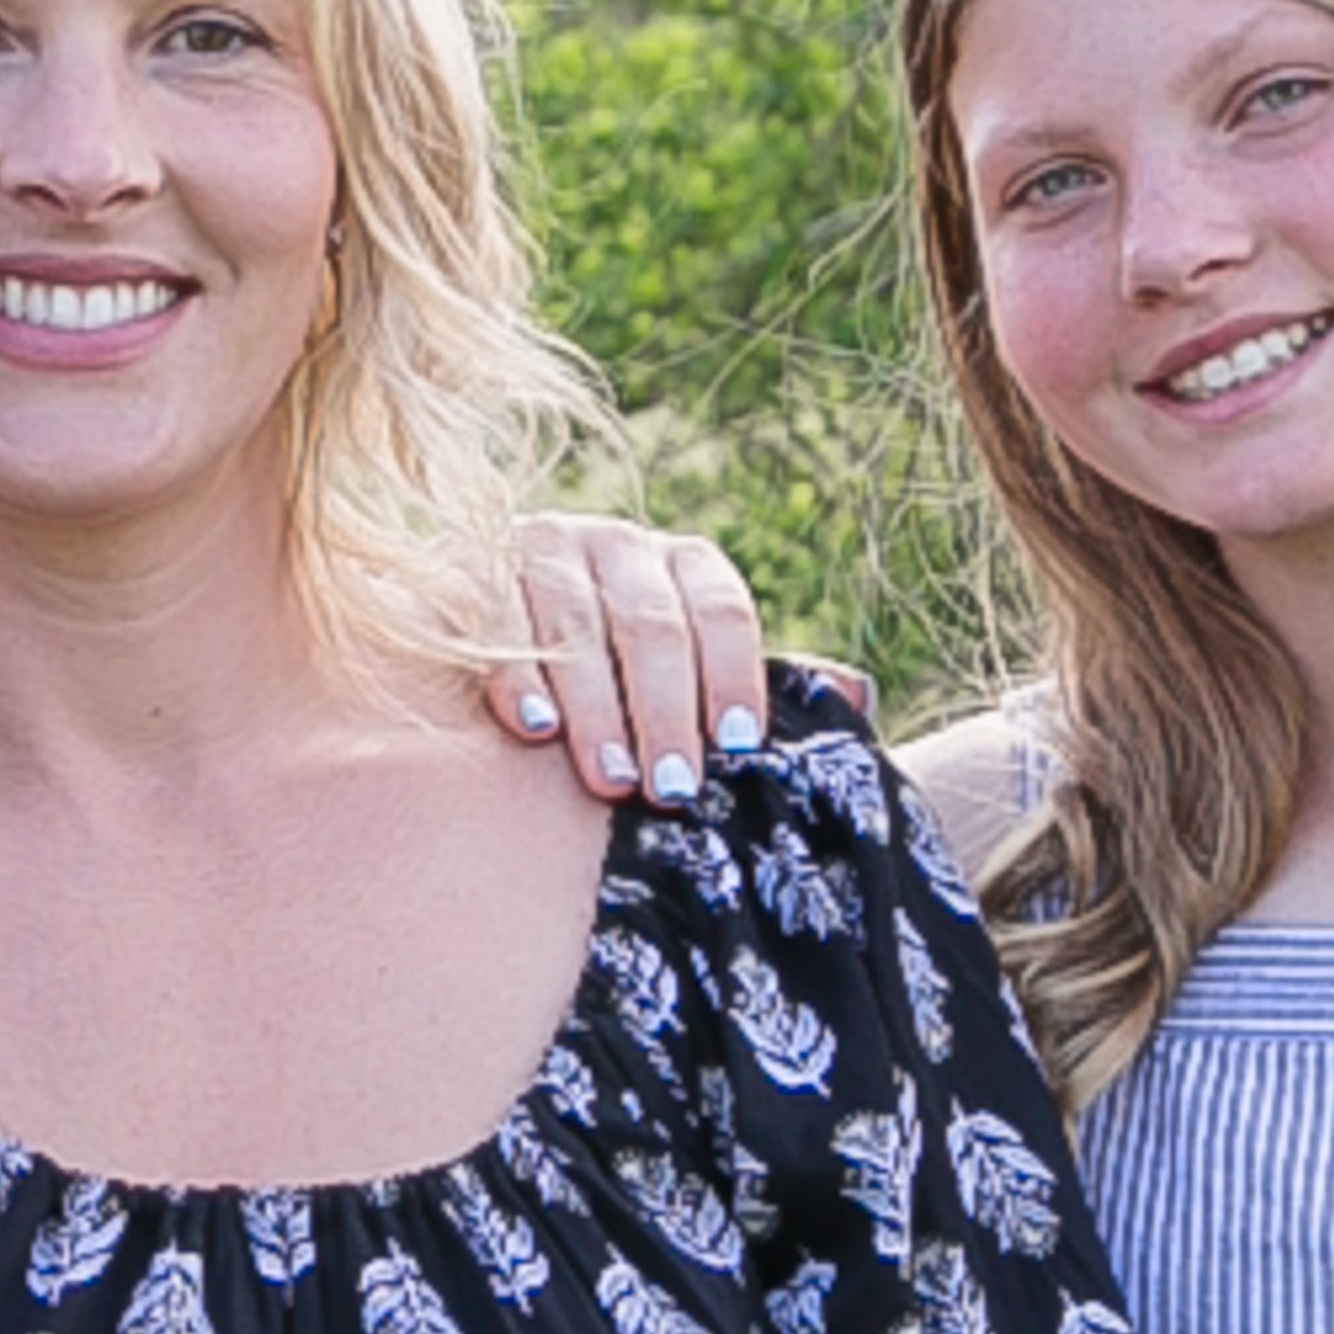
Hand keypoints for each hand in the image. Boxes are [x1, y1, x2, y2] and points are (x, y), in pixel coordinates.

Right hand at [491, 512, 769, 804]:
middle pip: (651, 625)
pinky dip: (520, 675)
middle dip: (664, 712)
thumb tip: (855, 694)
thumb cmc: (613, 668)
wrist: (498, 618)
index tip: (740, 746)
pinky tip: (536, 728)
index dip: (734, 678)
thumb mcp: (684, 662)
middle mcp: (619, 544)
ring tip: (612, 780)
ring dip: (597, 708)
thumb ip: (749, 681)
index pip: (722, 611)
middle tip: (671, 788)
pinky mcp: (478, 566)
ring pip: (577, 626)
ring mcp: (545, 548)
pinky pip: (499, 617)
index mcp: (684, 563)